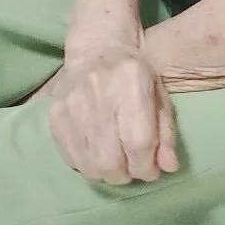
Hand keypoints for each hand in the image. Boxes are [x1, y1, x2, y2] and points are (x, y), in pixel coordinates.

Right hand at [46, 43, 179, 184]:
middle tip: (133, 170)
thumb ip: (166, 132)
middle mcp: (98, 89)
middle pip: (109, 157)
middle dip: (126, 174)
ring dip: (107, 174)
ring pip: (89, 162)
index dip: (147, 166)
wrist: (97, 49)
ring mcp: (71, 102)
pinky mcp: (55, 114)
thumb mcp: (159, 95)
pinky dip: (88, 167)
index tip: (151, 172)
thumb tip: (168, 167)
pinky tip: (98, 158)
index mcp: (132, 79)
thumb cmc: (135, 75)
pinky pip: (70, 157)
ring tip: (117, 165)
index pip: (138, 140)